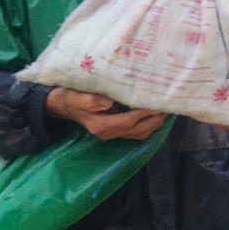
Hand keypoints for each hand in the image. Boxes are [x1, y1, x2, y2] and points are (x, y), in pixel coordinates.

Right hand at [45, 87, 165, 140]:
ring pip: (138, 134)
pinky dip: (146, 125)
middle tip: (167, 107)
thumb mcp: (75, 96)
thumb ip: (90, 100)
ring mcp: (111, 134)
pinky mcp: (113, 130)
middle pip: (138, 131)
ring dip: (153, 124)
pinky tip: (153, 114)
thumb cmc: (69, 97)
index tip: (157, 103)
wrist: (61, 105)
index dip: (144, 114)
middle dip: (154, 120)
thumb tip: (109, 103)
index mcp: (101, 125)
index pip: (129, 122)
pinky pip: (134, 131)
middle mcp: (108, 132)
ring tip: (164, 110)